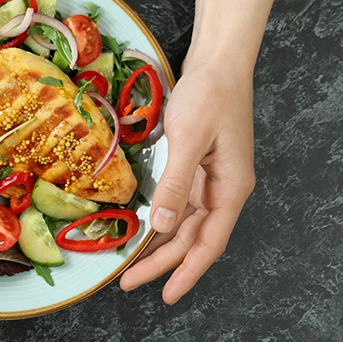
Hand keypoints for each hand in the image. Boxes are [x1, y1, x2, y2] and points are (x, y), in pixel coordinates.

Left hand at [119, 60, 255, 304]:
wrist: (217, 64)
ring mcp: (211, 180)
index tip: (166, 295)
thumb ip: (178, 182)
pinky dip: (163, 220)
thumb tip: (166, 224)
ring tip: (133, 265)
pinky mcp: (198, 168)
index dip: (186, 272)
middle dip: (162, 263)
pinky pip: (180, 205)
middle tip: (130, 281)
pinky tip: (146, 230)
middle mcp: (223, 190)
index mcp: (230, 188)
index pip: (209, 243)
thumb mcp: (190, 137)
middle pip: (193, 238)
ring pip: (185, 225)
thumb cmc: (210, 95)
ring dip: (161, 246)